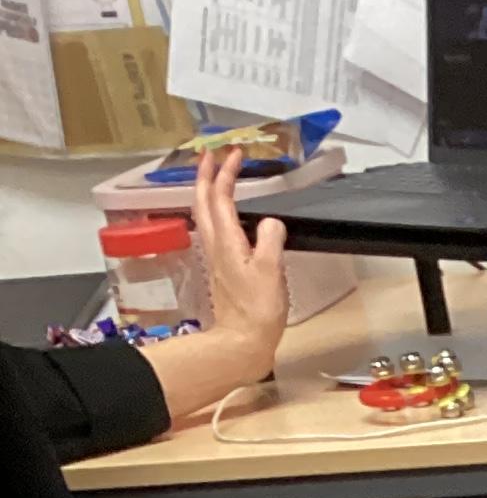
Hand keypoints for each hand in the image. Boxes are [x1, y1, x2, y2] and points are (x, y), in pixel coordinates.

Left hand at [189, 144, 288, 377]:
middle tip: (213, 155)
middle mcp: (215, 244)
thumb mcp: (270, 271)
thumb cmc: (256, 311)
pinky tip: (223, 216)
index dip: (227, 172)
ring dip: (207, 191)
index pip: (221, 196)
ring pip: (204, 214)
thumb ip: (270, 239)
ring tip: (214, 177)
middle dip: (206, 174)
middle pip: (203, 200)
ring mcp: (215, 257)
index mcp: (226, 239)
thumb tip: (271, 222)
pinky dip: (214, 212)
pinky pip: (212, 230)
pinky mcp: (221, 269)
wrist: (242, 342)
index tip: (236, 154)